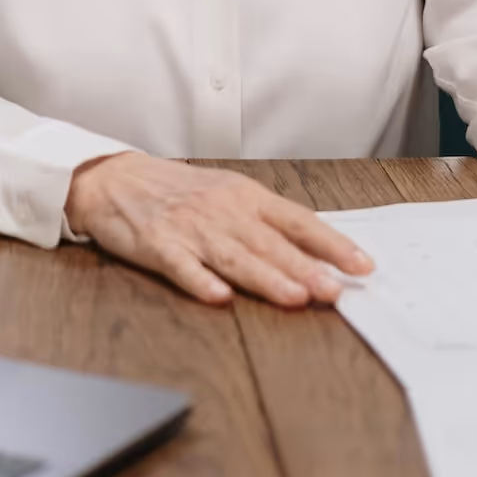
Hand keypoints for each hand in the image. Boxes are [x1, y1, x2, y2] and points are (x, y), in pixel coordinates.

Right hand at [64, 152, 374, 307]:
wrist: (115, 179)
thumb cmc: (176, 190)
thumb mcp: (227, 193)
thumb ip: (266, 221)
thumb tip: (316, 248)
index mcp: (245, 197)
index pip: (298, 221)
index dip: (331, 243)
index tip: (362, 265)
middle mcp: (223, 211)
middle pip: (270, 244)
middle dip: (305, 269)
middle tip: (335, 291)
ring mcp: (190, 228)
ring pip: (235, 258)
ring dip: (266, 278)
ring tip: (294, 296)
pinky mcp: (158, 245)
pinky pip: (182, 266)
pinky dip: (201, 282)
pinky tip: (219, 297)